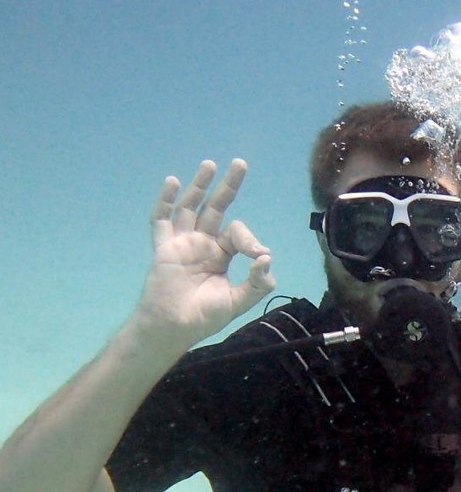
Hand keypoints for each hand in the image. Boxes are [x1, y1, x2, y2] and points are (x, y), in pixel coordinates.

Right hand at [134, 159, 274, 348]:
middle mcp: (202, 244)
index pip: (237, 234)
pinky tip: (173, 182)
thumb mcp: (238, 301)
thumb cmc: (204, 317)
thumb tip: (267, 258)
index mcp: (221, 255)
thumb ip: (256, 283)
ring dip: (199, 185)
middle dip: (228, 186)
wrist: (173, 328)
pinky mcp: (164, 248)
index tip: (259, 255)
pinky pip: (161, 221)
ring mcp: (182, 243)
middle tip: (240, 163)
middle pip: (216, 208)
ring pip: (191, 207)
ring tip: (210, 164)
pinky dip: (166, 201)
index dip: (250, 240)